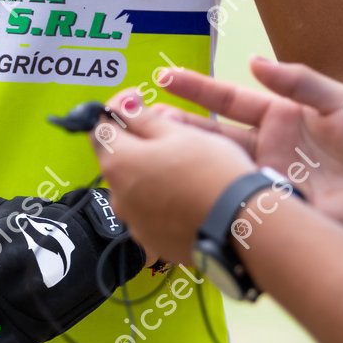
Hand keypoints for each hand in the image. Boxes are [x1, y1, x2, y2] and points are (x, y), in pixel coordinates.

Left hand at [90, 91, 253, 263]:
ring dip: (147, 169)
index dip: (117, 108)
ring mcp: (134, 223)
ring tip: (180, 162)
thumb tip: (120, 106)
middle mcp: (117, 196)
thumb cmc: (211, 171)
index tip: (137, 99)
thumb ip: (143, 118)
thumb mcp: (180, 133)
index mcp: (118, 163)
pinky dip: (158, 196)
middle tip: (165, 129)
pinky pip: (148, 211)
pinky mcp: (153, 243)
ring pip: (133, 186)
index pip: (99, 126)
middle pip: (116, 158)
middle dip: (133, 139)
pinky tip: (185, 192)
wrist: (243, 229)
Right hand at [161, 57, 342, 236]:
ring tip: (151, 150)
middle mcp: (267, 147)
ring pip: (218, 169)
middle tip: (140, 117)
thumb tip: (255, 63)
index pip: (227, 100)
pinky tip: (190, 197)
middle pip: (212, 135)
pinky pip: (243, 205)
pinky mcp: (282, 209)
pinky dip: (217, 201)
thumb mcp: (338, 100)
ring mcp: (270, 179)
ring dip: (187, 160)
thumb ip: (297, 82)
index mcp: (279, 116)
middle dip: (176, 125)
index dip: (195, 89)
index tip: (163, 77)